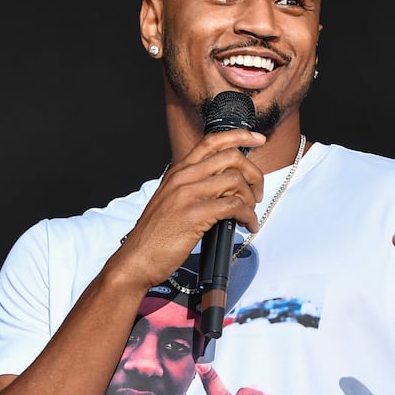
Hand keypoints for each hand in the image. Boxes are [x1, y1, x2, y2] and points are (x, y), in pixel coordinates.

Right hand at [114, 129, 265, 289]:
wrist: (137, 258)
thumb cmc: (154, 235)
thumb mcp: (170, 200)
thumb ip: (193, 187)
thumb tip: (225, 186)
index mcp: (178, 172)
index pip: (212, 141)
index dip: (239, 136)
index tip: (257, 139)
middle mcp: (183, 177)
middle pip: (231, 157)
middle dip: (253, 173)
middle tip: (257, 192)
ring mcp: (188, 194)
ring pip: (236, 181)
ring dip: (251, 199)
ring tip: (250, 214)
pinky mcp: (195, 214)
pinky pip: (235, 206)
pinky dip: (248, 216)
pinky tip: (248, 225)